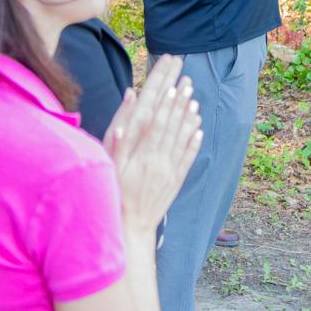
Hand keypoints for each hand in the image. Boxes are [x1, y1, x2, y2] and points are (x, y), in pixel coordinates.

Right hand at [104, 55, 202, 230]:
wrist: (132, 227)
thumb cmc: (116, 197)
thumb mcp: (111, 171)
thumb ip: (118, 147)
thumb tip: (123, 124)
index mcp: (144, 155)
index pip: (157, 123)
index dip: (166, 103)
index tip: (172, 85)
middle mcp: (160, 160)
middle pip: (172, 126)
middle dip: (180, 103)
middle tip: (188, 83)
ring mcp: (170, 170)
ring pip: (183, 139)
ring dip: (189, 119)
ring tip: (195, 101)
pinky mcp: (175, 181)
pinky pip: (188, 158)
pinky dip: (194, 142)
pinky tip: (199, 130)